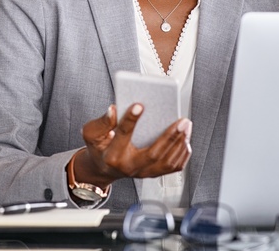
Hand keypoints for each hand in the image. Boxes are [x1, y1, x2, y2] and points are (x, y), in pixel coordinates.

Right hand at [73, 104, 191, 188]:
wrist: (103, 168)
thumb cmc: (100, 147)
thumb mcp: (92, 133)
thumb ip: (101, 122)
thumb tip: (113, 110)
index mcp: (113, 155)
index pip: (123, 135)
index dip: (130, 120)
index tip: (139, 105)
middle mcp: (129, 167)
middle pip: (153, 154)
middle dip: (170, 136)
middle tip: (182, 120)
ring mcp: (143, 172)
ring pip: (166, 162)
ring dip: (180, 143)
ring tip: (186, 126)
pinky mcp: (152, 173)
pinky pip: (172, 167)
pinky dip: (182, 154)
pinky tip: (186, 139)